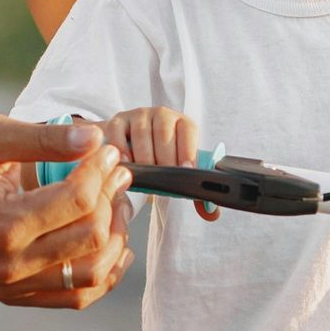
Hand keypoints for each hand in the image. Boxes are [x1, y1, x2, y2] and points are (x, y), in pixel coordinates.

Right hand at [0, 115, 134, 308]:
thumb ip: (43, 137)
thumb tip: (95, 138)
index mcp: (3, 223)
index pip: (78, 200)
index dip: (101, 171)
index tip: (107, 151)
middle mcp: (9, 263)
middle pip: (91, 236)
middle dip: (112, 199)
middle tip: (117, 174)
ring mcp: (12, 285)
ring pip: (91, 274)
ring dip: (116, 238)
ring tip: (118, 207)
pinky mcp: (14, 295)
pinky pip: (75, 297)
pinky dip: (103, 274)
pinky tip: (114, 247)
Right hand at [98, 105, 216, 219]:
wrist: (130, 142)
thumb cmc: (160, 158)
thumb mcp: (178, 169)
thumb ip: (194, 192)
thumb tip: (212, 214)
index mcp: (182, 123)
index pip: (189, 131)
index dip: (188, 150)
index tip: (187, 169)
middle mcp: (162, 115)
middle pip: (164, 134)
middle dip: (165, 159)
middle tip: (163, 180)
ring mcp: (138, 116)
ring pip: (142, 134)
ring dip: (144, 157)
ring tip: (145, 176)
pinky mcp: (117, 121)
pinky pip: (119, 133)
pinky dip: (122, 149)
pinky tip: (126, 164)